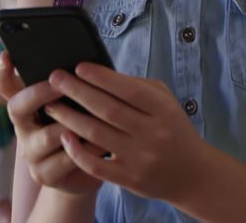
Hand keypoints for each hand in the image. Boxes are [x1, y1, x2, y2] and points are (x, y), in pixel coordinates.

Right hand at [0, 52, 102, 196]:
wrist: (88, 169)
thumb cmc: (84, 125)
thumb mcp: (75, 102)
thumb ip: (71, 85)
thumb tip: (82, 62)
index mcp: (27, 105)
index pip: (4, 86)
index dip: (1, 71)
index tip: (7, 55)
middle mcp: (22, 127)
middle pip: (16, 107)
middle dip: (40, 93)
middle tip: (62, 84)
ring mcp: (30, 153)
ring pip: (47, 136)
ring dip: (72, 124)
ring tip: (93, 116)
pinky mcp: (44, 174)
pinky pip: (66, 159)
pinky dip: (87, 149)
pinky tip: (103, 142)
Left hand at [44, 63, 210, 205]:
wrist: (193, 174)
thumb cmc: (172, 128)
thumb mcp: (165, 102)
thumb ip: (136, 86)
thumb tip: (98, 73)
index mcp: (163, 110)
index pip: (128, 90)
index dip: (101, 77)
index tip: (78, 66)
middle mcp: (153, 133)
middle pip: (107, 109)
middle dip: (77, 91)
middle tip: (55, 78)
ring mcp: (141, 158)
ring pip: (96, 134)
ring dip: (69, 117)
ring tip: (51, 105)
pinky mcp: (130, 179)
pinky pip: (96, 164)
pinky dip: (77, 150)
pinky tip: (64, 136)